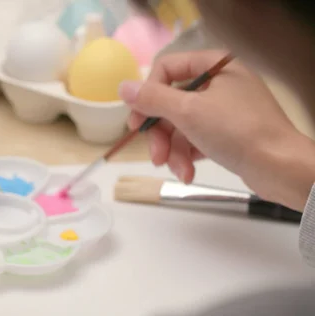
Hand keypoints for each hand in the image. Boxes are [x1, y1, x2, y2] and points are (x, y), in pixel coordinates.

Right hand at [119, 50, 314, 209]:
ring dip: (174, 151)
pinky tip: (188, 172)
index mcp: (214, 65)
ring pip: (181, 124)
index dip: (147, 95)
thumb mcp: (188, 112)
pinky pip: (196, 138)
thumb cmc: (236, 131)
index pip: (166, 69)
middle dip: (162, 134)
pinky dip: (188, 155)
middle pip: (171, 102)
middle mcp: (219, 82)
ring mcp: (224, 108)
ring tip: (178, 170)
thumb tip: (122, 88)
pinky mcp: (228, 132)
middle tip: (156, 156)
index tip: (137, 122)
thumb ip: (152, 98)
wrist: (281, 167)